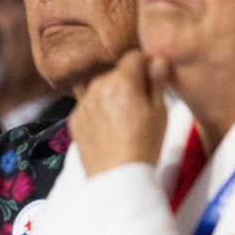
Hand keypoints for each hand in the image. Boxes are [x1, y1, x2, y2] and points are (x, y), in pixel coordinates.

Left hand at [68, 51, 168, 176]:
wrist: (117, 178)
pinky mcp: (74, 120)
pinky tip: (109, 130)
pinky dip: (98, 111)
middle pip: (116, 73)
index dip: (146, 64)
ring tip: (123, 119)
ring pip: (100, 89)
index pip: (134, 57)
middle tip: (141, 104)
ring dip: (111, 95)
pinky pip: (89, 106)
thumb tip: (157, 60)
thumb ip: (157, 82)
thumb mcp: (160, 112)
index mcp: (121, 81)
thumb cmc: (144, 146)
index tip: (154, 76)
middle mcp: (97, 87)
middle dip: (129, 81)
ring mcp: (82, 104)